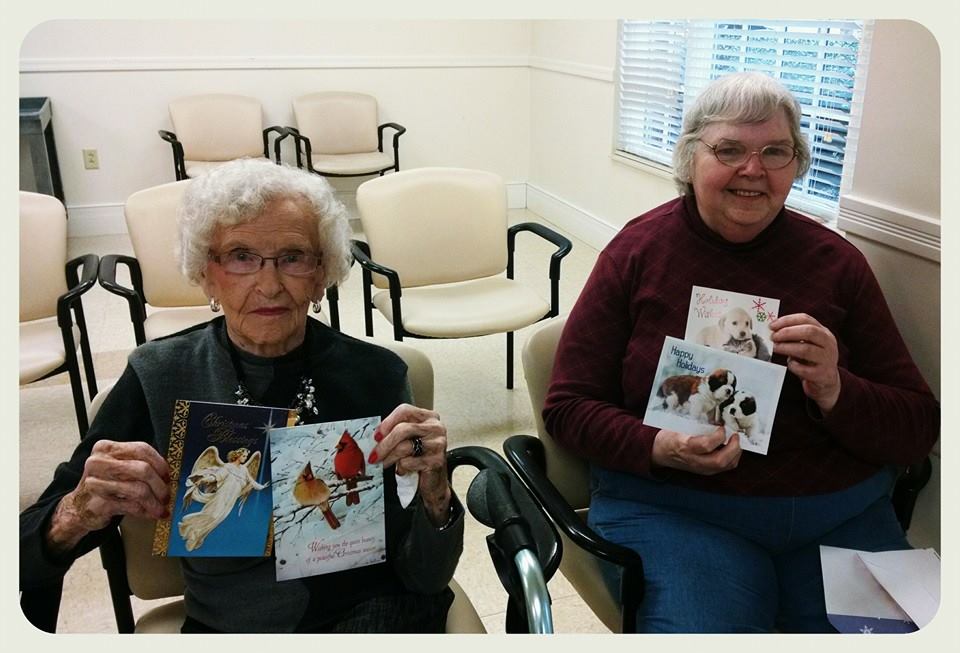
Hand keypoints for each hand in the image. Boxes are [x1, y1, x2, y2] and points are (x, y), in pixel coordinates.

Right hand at [47, 440, 169, 553]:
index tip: (167, 476)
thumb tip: (169, 474)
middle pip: (143, 470)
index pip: (141, 449)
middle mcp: (98, 462)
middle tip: (167, 496)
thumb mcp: (118, 467)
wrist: (79, 508)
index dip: (160, 463)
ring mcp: (96, 483)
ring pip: (139, 490)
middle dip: (160, 485)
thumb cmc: (105, 486)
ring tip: (161, 508)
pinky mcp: (99, 504)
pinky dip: (146, 511)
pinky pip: (132, 506)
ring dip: (155, 502)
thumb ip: (138, 464)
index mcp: (105, 448)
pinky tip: (151, 514)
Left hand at [369, 404, 450, 525]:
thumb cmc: (419, 458)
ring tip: (385, 464)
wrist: (433, 482)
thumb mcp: (408, 440)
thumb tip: (376, 436)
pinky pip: (409, 462)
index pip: (405, 411)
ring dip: (390, 458)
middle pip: (403, 429)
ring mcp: (438, 444)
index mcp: (428, 417)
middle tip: (374, 455)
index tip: (376, 436)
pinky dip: (401, 468)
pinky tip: (403, 470)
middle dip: (384, 444)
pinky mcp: (437, 460)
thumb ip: (396, 433)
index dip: (387, 422)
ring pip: (405, 447)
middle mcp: (436, 427)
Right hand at [651, 427, 740, 474]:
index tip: (721, 427)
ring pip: (725, 466)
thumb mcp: (678, 426)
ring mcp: (700, 468)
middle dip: (733, 448)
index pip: (706, 445)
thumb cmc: (669, 437)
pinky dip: (732, 458)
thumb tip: (715, 416)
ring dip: (735, 454)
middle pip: (719, 461)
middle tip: (735, 436)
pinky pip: (724, 468)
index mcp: (685, 446)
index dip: (718, 436)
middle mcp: (694, 460)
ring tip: (735, 442)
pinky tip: (731, 449)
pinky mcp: (705, 471)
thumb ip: (695, 424)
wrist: (660, 453)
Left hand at [770, 313, 840, 413]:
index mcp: (823, 332)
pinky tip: (790, 364)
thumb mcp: (807, 343)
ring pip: (806, 349)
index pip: (806, 319)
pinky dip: (793, 365)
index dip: (787, 320)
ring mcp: (827, 358)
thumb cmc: (812, 359)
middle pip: (809, 331)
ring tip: (776, 348)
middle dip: (787, 332)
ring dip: (787, 348)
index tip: (772, 325)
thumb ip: (795, 336)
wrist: (826, 382)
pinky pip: (804, 369)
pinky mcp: (822, 374)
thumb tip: (773, 330)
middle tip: (773, 337)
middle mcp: (828, 343)